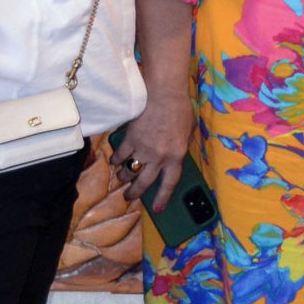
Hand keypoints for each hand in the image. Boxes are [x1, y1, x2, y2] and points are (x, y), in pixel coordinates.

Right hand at [112, 86, 193, 206]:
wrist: (164, 94)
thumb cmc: (180, 109)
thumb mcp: (189, 132)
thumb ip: (181, 147)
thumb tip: (174, 156)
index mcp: (176, 157)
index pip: (169, 183)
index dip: (163, 198)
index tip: (157, 209)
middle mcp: (159, 158)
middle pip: (144, 183)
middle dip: (135, 193)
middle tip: (129, 198)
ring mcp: (143, 150)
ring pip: (129, 172)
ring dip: (124, 177)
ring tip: (121, 179)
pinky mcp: (130, 139)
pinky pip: (120, 155)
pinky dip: (115, 160)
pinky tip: (114, 161)